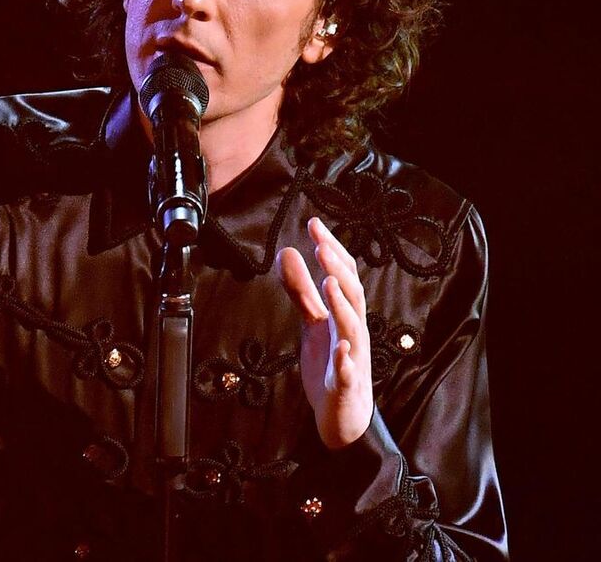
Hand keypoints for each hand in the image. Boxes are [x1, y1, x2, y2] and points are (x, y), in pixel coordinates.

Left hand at [278, 217, 373, 448]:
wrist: (343, 416)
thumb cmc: (331, 364)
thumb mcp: (312, 323)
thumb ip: (302, 290)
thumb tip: (288, 251)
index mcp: (344, 314)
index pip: (342, 275)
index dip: (331, 249)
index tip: (315, 223)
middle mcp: (353, 332)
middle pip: (350, 295)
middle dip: (337, 269)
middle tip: (321, 245)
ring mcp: (353, 359)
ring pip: (353, 328)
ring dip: (342, 305)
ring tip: (329, 282)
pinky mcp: (346, 386)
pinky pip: (349, 373)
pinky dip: (347, 360)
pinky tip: (341, 348)